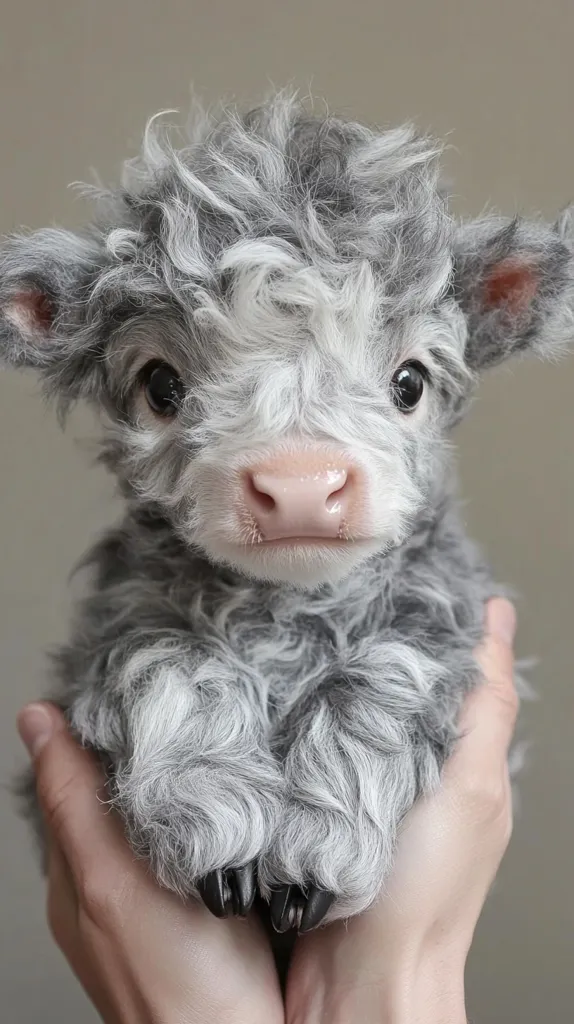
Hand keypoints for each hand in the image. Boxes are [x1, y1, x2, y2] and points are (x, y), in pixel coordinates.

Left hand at [17, 704, 283, 1023]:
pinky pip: (197, 828)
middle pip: (118, 783)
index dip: (98, 721)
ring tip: (208, 722)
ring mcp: (159, 884)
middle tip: (180, 690)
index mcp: (77, 867)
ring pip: (159, 803)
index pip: (74, 769)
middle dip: (144, 737)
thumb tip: (36, 721)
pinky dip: (207, 798)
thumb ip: (75, 803)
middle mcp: (113, 874)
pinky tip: (232, 785)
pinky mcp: (206, 892)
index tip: (131, 678)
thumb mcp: (111, 880)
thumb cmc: (172, 982)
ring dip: (178, 765)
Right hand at [285, 597, 517, 1023]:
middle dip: (364, 625)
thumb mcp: (470, 788)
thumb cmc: (425, 895)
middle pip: (387, 669)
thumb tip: (495, 619)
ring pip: (341, 695)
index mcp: (451, 748)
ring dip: (322, 660)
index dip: (424, 605)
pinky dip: (292, 702)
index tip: (393, 555)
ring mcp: (353, 770)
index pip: (442, 654)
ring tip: (293, 606)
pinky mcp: (308, 788)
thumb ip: (481, 709)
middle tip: (328, 570)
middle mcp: (402, 752)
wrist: (357, 982)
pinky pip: (302, 732)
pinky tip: (269, 672)